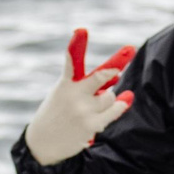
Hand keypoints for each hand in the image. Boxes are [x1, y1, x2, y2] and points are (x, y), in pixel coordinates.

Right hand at [22, 28, 136, 165]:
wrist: (42, 143)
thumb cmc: (57, 113)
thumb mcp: (64, 93)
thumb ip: (88, 84)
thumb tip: (115, 77)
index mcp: (65, 84)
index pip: (71, 61)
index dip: (77, 45)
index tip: (81, 30)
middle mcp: (74, 95)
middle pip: (100, 76)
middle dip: (116, 65)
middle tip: (130, 49)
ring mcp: (83, 110)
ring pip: (109, 96)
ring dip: (107, 99)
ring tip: (93, 107)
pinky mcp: (91, 125)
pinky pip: (114, 111)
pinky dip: (120, 105)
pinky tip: (126, 100)